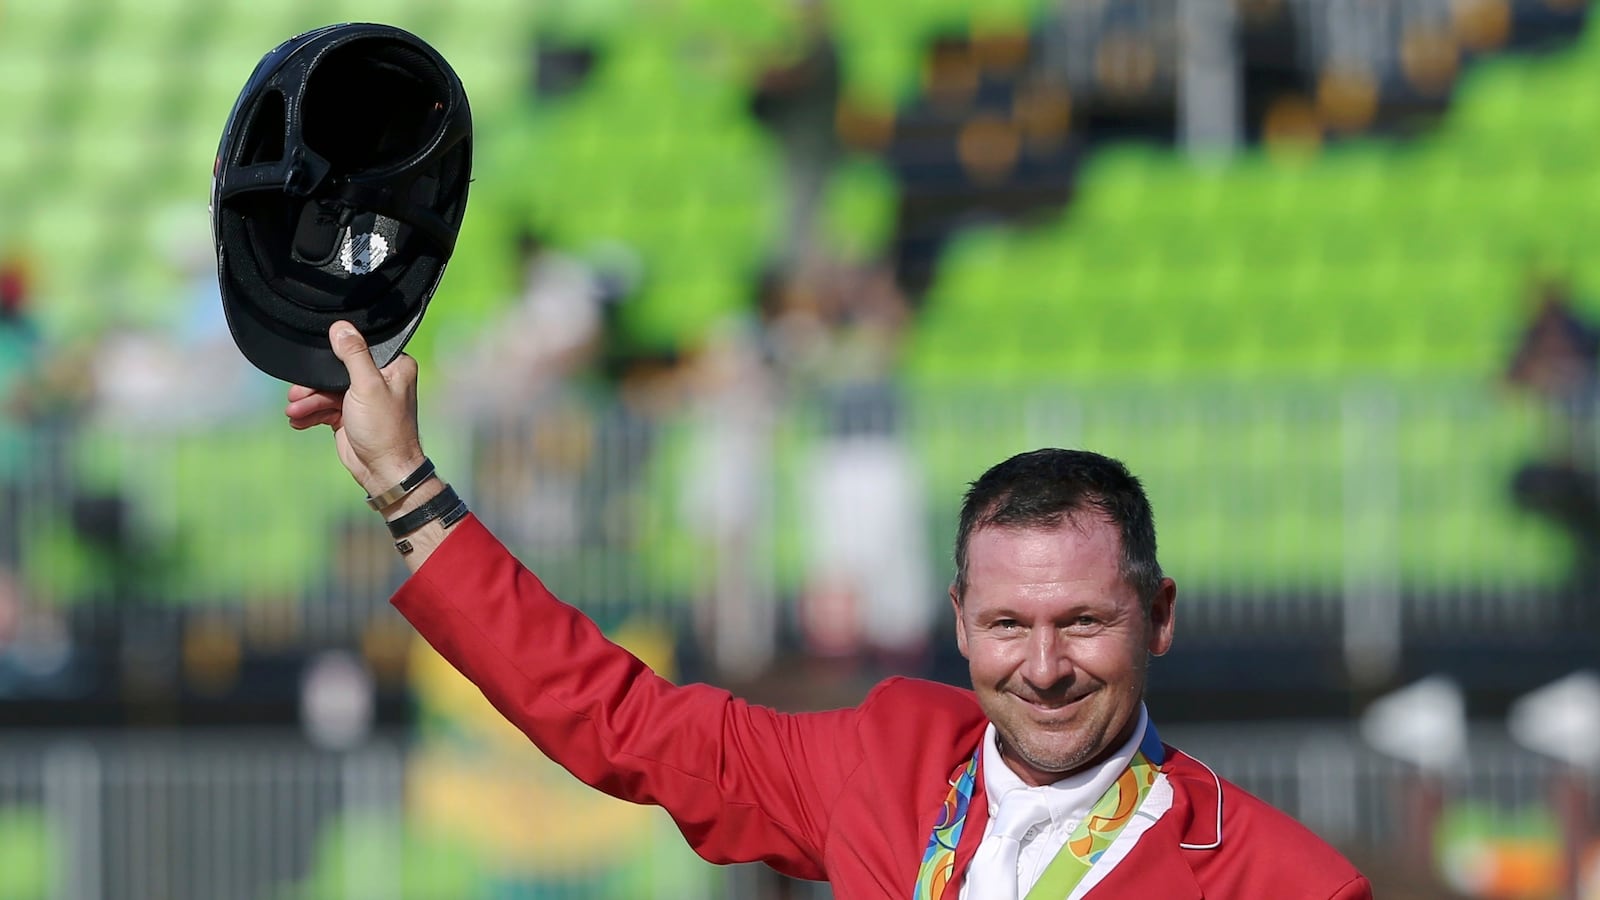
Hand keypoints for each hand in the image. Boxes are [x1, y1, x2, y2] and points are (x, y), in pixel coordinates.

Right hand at [285, 321, 424, 496]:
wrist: (382, 471)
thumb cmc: (384, 430)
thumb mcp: (367, 386)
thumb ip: (354, 355)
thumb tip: (341, 327)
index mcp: (394, 366)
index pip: (360, 347)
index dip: (336, 352)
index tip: (316, 357)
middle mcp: (379, 379)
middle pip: (337, 370)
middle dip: (313, 384)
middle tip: (295, 393)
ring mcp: (363, 398)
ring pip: (327, 390)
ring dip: (309, 401)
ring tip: (293, 411)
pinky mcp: (349, 415)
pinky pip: (325, 408)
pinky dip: (311, 414)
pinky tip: (297, 420)